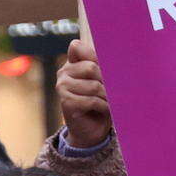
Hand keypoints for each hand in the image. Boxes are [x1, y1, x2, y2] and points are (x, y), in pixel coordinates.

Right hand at [56, 36, 110, 152]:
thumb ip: (102, 67)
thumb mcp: (103, 81)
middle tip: (110, 92)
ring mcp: (62, 87)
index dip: (93, 55)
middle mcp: (64, 73)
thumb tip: (113, 59)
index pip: (76, 47)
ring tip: (107, 102)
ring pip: (94, 86)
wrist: (91, 129)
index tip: (104, 69)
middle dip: (106, 81)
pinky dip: (103, 107)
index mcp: (72, 63)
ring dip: (107, 97)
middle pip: (91, 67)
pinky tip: (103, 109)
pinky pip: (92, 100)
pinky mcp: (66, 102)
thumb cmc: (100, 101)